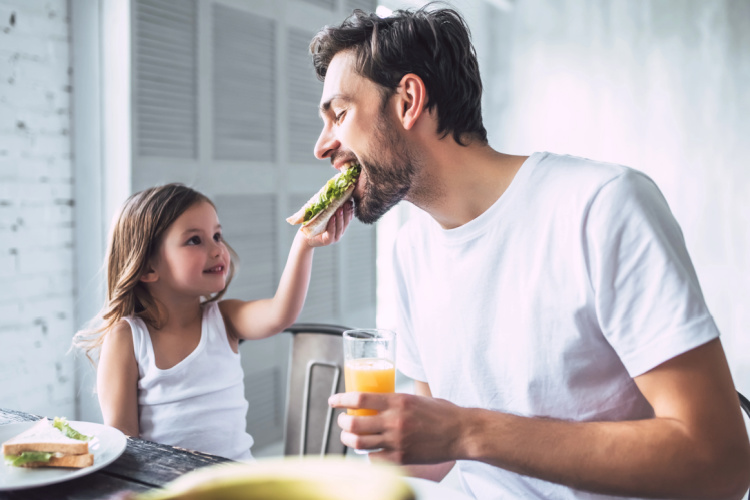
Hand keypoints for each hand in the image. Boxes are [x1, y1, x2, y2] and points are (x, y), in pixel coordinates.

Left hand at [304, 201, 352, 247]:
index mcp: (340, 225)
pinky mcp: (328, 241)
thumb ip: (329, 209)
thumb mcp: (323, 215)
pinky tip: (333, 218)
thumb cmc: (314, 224)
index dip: (350, 210)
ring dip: (340, 218)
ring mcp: (334, 237)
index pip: (348, 218)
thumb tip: (333, 194)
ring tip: (340, 209)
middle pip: (346, 222)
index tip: (350, 201)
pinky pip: (332, 232)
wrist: (305, 237)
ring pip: (340, 227)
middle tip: (347, 203)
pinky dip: (332, 225)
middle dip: (347, 212)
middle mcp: (339, 232)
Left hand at [328, 391, 464, 464]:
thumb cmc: (442, 413)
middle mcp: (394, 421)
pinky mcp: (401, 458)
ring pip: (359, 443)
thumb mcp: (417, 398)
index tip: (333, 401)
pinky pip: (374, 458)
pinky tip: (370, 449)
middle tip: (342, 420)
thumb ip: (396, 400)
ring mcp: (397, 441)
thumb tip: (377, 400)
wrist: (462, 433)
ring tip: (348, 435)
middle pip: (354, 423)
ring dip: (348, 439)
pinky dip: (368, 454)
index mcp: (398, 401)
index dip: (341, 399)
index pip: (359, 398)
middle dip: (342, 422)